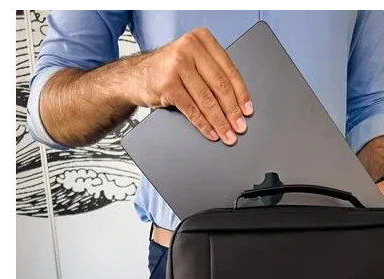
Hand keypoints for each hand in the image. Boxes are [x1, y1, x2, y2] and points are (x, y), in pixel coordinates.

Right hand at [127, 28, 252, 145]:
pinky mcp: (168, 83)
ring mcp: (177, 64)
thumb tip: (237, 104)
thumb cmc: (168, 71)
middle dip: (232, 111)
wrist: (136, 76)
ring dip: (220, 122)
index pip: (229, 70)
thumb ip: (212, 74)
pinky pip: (192, 109)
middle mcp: (190, 47)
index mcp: (202, 39)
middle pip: (220, 85)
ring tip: (227, 134)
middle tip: (239, 127)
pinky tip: (211, 133)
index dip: (241, 94)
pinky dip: (203, 124)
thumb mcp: (193, 64)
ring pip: (207, 99)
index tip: (247, 111)